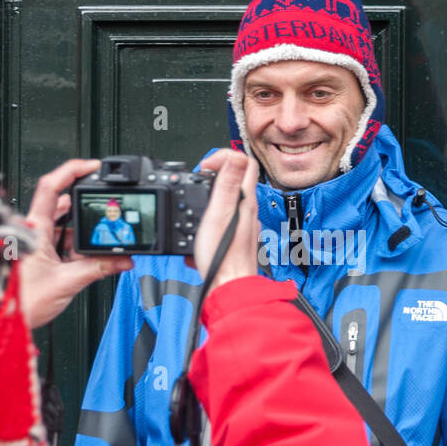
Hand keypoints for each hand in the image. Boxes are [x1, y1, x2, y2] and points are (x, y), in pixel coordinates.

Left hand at [18, 159, 133, 328]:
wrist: (5, 321)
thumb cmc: (22, 302)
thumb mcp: (67, 283)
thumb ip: (98, 268)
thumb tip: (122, 259)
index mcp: (33, 228)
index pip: (52, 186)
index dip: (73, 170)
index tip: (92, 167)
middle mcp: (30, 230)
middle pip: (61, 203)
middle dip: (85, 207)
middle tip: (103, 209)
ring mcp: (32, 241)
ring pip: (61, 224)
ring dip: (80, 231)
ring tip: (94, 243)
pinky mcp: (35, 254)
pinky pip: (58, 240)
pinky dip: (74, 245)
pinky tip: (84, 256)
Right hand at [187, 150, 258, 289]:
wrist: (229, 288)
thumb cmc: (224, 257)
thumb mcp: (220, 214)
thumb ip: (228, 184)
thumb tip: (234, 157)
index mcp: (245, 200)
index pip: (244, 162)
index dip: (223, 156)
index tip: (205, 166)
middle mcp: (248, 211)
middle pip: (237, 178)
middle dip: (216, 173)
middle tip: (199, 180)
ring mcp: (244, 225)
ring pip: (230, 199)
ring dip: (212, 196)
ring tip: (197, 204)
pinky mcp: (237, 238)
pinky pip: (224, 220)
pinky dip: (210, 219)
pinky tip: (201, 229)